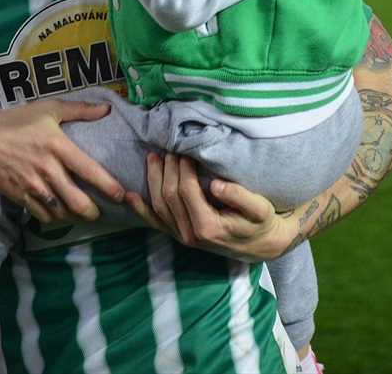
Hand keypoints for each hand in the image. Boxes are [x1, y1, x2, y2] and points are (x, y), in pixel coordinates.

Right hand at [0, 98, 125, 224]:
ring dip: (71, 213)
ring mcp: (33, 185)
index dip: (108, 185)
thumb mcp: (49, 108)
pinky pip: (42, 214)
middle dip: (92, 211)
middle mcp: (47, 168)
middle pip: (77, 200)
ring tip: (77, 209)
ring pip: (61, 211)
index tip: (121, 194)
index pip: (89, 170)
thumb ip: (79, 110)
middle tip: (98, 210)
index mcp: (58, 145)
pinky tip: (56, 209)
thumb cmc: (18, 120)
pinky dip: (52, 216)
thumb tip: (106, 109)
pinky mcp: (20, 196)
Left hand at [125, 153, 291, 260]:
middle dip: (168, 169)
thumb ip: (240, 197)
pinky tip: (130, 196)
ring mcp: (182, 237)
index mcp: (208, 227)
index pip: (186, 191)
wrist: (261, 245)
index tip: (186, 150)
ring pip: (158, 207)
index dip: (183, 168)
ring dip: (153, 180)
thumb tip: (216, 185)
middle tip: (170, 147)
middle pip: (169, 196)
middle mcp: (191, 236)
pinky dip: (141, 210)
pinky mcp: (179, 236)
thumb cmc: (261, 223)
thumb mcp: (260, 209)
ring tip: (154, 157)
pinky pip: (156, 223)